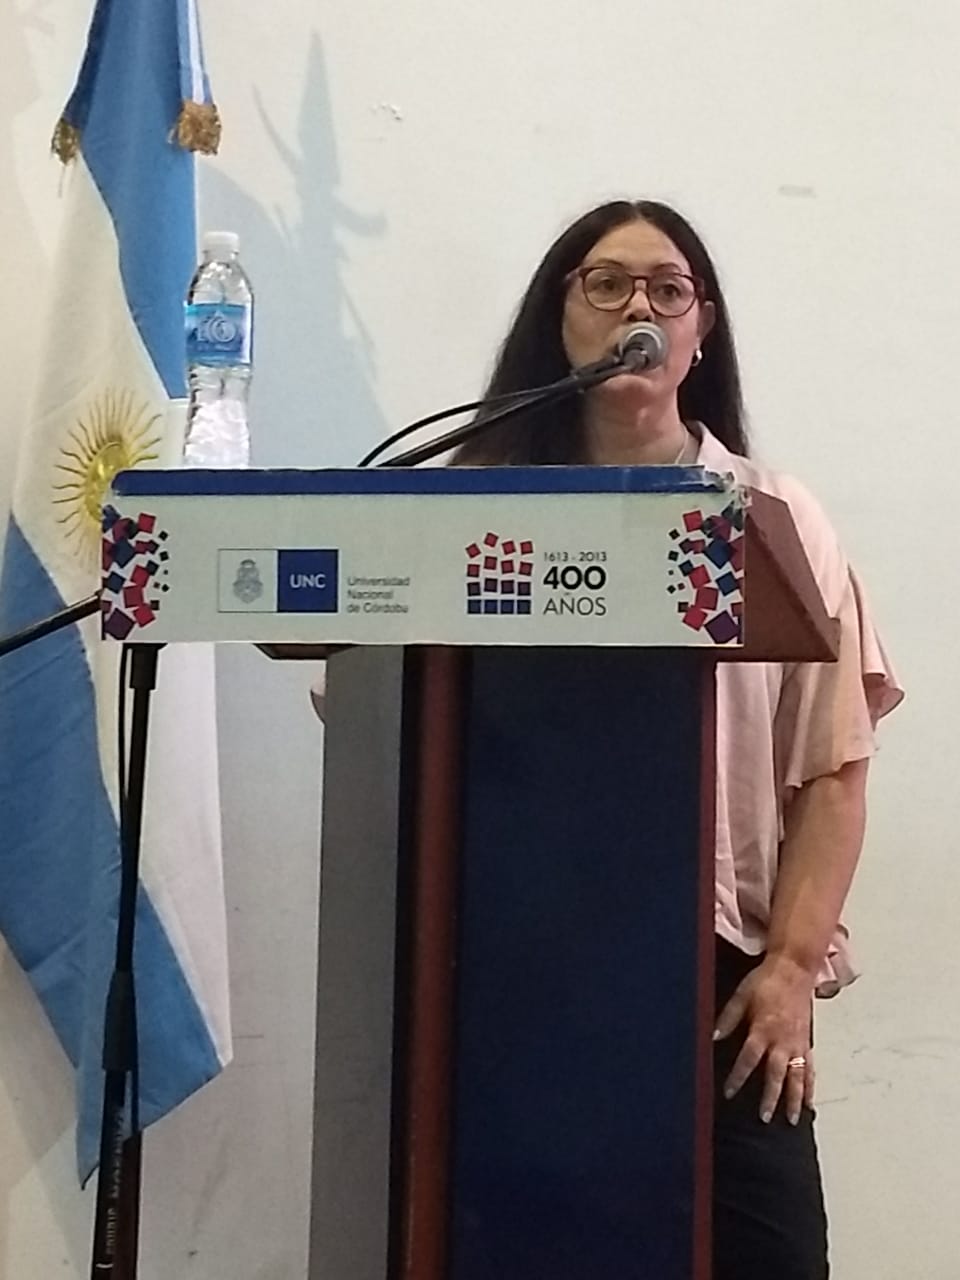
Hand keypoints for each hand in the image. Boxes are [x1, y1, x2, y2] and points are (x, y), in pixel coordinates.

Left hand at [713, 954, 815, 1124]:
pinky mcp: (807, 1042)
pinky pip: (810, 1069)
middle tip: (764, 1118)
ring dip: (794, 1099)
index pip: (748, 1059)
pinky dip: (810, 1087)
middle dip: (770, 1097)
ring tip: (791, 1120)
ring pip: (797, 1077)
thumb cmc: (765, 981)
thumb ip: (728, 1018)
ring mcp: (797, 1044)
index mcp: (763, 1029)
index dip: (738, 1077)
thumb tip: (713, 1036)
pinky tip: (810, 1103)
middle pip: (775, 1074)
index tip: (729, 1093)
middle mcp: (782, 1040)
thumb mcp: (741, 995)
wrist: (794, 970)